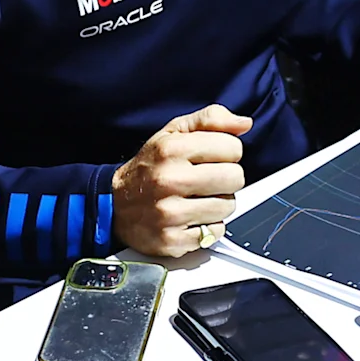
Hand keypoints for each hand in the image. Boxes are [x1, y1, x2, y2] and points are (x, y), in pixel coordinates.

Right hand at [112, 105, 252, 256]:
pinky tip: (191, 218)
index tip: (213, 157)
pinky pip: (215, 232)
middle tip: (208, 180)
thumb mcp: (174, 132)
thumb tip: (244, 123)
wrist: (114, 204)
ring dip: (218, 203)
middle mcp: (169, 180)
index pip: (233, 148)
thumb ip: (210, 120)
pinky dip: (207, 227)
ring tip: (198, 199)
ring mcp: (170, 213)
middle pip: (235, 178)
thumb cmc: (150, 167)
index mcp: (171, 149)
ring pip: (228, 207)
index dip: (227, 152)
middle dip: (226, 178)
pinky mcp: (172, 240)